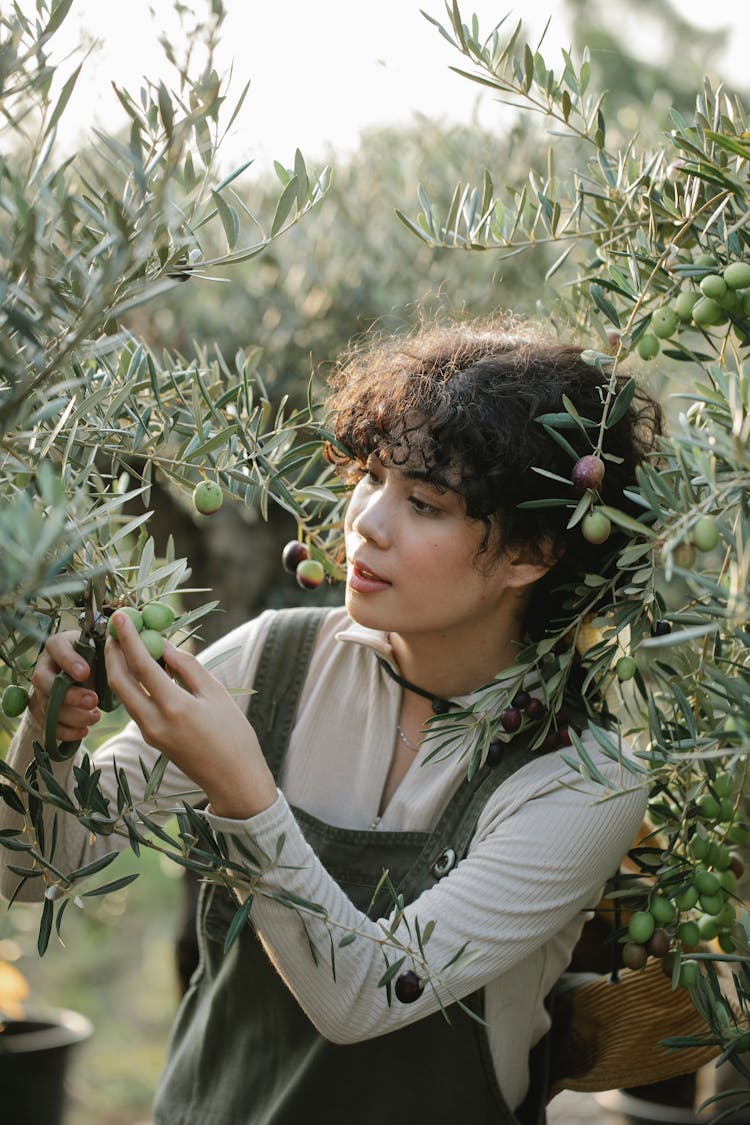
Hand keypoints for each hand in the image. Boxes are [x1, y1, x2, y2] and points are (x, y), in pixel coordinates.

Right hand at [29, 631, 100, 741]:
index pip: (57, 648)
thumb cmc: (95, 657)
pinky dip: (66, 731)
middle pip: (44, 680)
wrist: (86, 676)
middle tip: (93, 700)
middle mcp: (44, 666)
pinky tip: (83, 730)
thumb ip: (108, 647)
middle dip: (69, 694)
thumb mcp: (102, 648)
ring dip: (71, 715)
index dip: (68, 661)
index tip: (85, 673)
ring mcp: (40, 689)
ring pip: (47, 704)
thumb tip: (121, 646)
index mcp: (58, 645)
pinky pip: (47, 724)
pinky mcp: (42, 710)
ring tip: (95, 716)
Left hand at [104, 611, 277, 818]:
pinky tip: (143, 669)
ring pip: (123, 694)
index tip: (120, 615)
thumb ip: (187, 666)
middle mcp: (154, 721)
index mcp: (174, 707)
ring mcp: (149, 732)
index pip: (141, 665)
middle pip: (119, 681)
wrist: (233, 778)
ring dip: (119, 667)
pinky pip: (135, 704)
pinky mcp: (151, 738)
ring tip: (127, 642)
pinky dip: (133, 683)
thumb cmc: (233, 733)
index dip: (128, 637)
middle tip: (116, 628)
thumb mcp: (215, 693)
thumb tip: (162, 645)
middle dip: (113, 652)